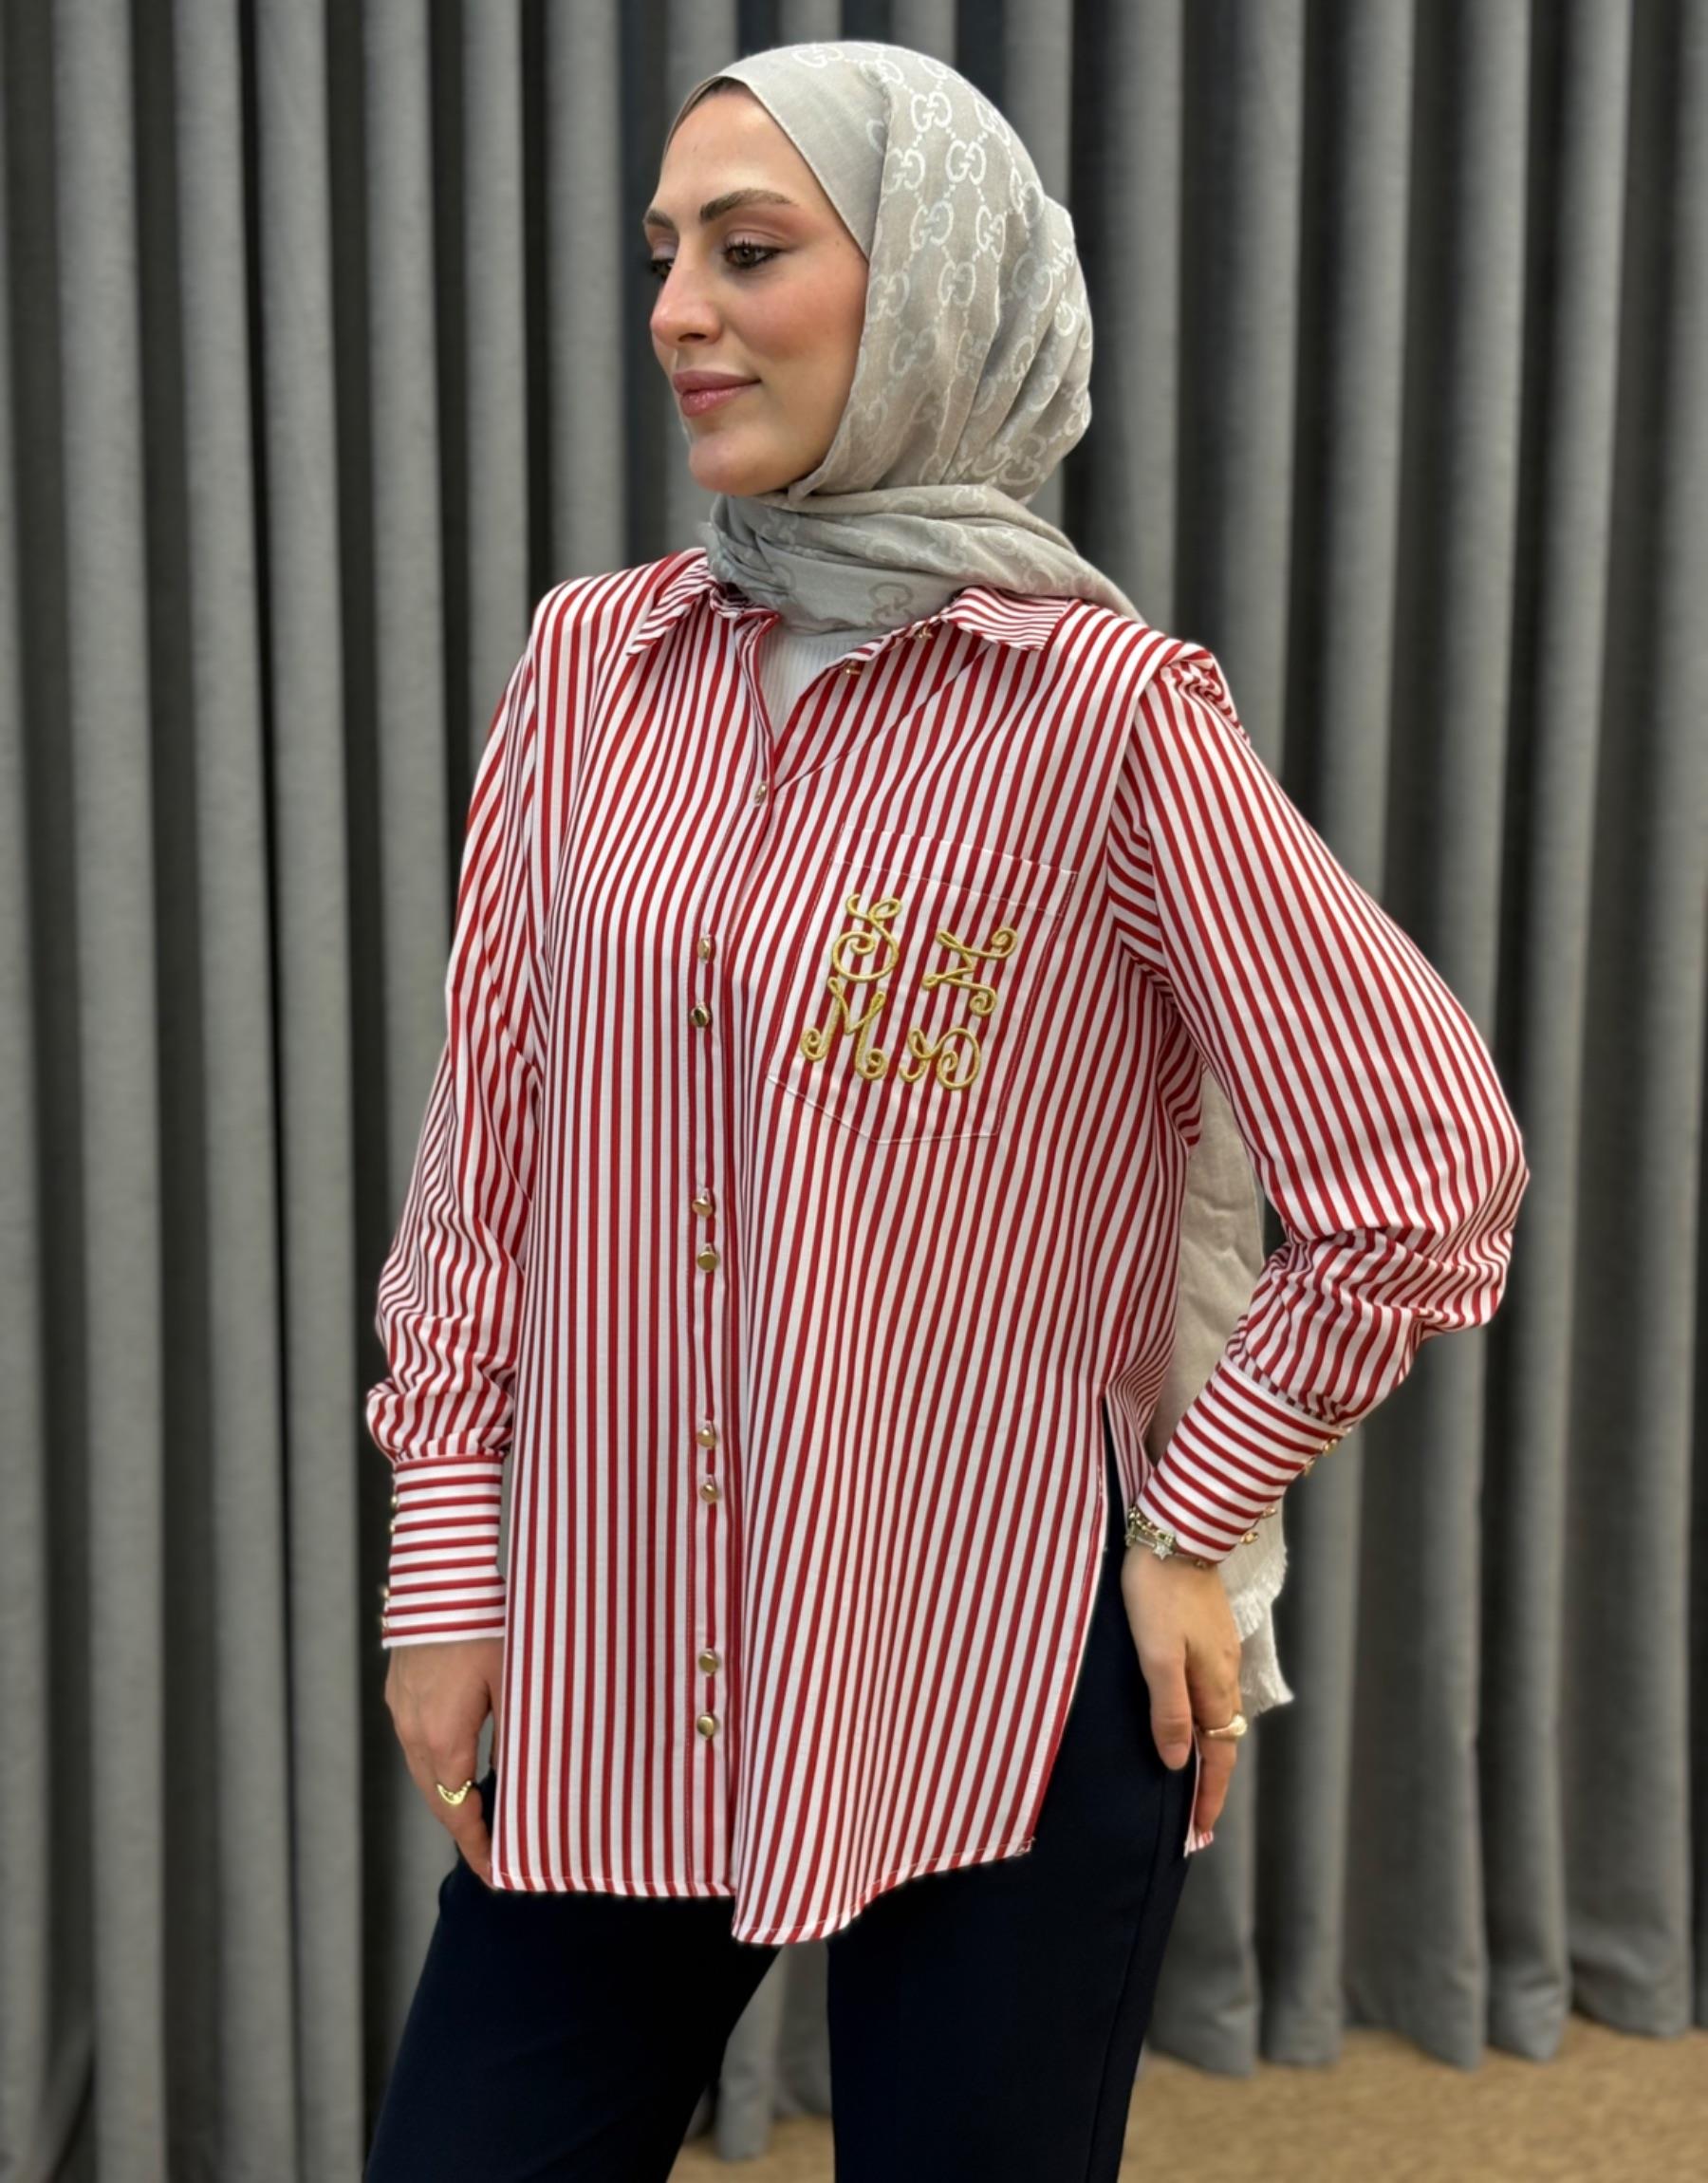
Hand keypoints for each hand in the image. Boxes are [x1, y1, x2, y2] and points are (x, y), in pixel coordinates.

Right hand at [384, 1636, 504, 1884]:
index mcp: (443, 1737)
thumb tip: (525, 1779)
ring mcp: (402, 1711)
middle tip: (493, 1851)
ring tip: (484, 1811)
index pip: (457, 1811)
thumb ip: (518, 1735)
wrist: (442, 1576)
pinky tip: (463, 1762)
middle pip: (437, 1798)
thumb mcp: (515, 1682)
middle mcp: (413, 1731)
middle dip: (464, 1827)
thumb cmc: (487, 1625)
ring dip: (450, 1795)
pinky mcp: (400, 1692)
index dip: (477, 1846)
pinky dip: (439, 1764)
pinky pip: (418, 1743)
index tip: (496, 1872)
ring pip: (425, 1771)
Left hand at [1120, 1547, 1242, 1841]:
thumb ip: (1169, 1709)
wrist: (1176, 1532)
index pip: (1219, 1754)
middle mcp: (1224, 1672)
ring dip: (1208, 1749)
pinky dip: (1203, 1718)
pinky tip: (1187, 1718)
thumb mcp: (1157, 1656)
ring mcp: (1219, 1651)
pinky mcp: (1208, 1633)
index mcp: (1214, 1684)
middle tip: (1195, 1819)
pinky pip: (1210, 1691)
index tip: (1199, 1833)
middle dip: (1212, 1781)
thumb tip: (1180, 1763)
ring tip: (1192, 1778)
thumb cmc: (1158, 1593)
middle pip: (1223, 1738)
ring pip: (1217, 1714)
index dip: (1210, 1795)